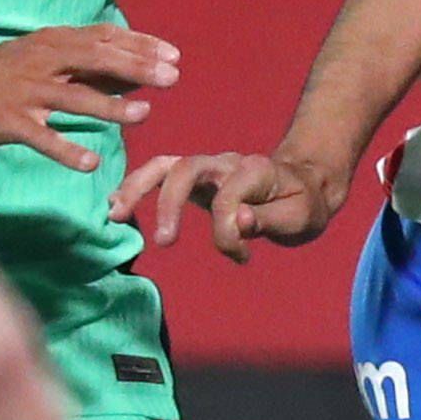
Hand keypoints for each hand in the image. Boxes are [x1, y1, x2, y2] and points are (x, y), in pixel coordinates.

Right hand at [0, 25, 183, 170]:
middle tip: (171, 78)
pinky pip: (41, 138)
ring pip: (73, 97)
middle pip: (95, 59)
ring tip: (144, 115)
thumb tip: (137, 74)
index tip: (173, 56)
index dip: (140, 45)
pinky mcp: (6, 120)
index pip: (103, 37)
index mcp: (52, 42)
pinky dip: (66, 151)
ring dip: (111, 106)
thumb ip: (86, 67)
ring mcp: (24, 91)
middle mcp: (41, 61)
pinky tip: (91, 164)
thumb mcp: (41, 59)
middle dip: (136, 67)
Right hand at [115, 144, 345, 257]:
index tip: (244, 255)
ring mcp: (208, 168)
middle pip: (187, 168)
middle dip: (170, 202)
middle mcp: (226, 163)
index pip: (230, 196)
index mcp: (256, 171)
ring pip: (166, 166)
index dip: (230, 228)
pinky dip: (137, 186)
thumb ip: (269, 220)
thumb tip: (239, 222)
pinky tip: (117, 205)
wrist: (304, 185)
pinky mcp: (195, 180)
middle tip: (164, 242)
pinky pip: (161, 175)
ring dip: (138, 187)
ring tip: (115, 213)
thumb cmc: (303, 204)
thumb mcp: (301, 218)